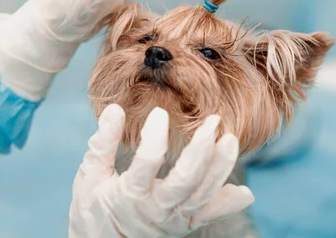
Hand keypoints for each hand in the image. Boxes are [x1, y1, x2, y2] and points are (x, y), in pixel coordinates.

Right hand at [69, 104, 254, 237]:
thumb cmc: (92, 207)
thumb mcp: (90, 175)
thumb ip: (103, 143)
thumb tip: (114, 109)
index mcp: (129, 195)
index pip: (146, 163)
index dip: (155, 137)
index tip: (160, 113)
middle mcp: (156, 210)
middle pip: (185, 181)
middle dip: (201, 150)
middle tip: (213, 122)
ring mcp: (173, 220)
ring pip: (203, 194)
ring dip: (220, 168)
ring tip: (229, 140)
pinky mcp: (183, 226)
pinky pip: (209, 216)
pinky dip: (227, 205)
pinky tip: (245, 193)